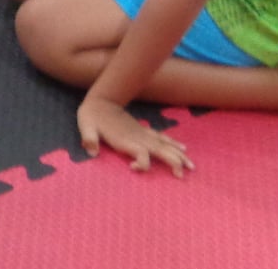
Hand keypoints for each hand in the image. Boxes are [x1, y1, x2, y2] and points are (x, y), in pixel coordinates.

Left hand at [78, 95, 192, 176]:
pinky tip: (184, 149)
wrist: (100, 101)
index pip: (141, 155)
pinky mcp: (144, 130)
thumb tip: (90, 152)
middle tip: (181, 176)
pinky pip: (163, 137)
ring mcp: (144, 134)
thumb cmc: (92, 117)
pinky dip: (174, 143)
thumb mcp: (86, 127)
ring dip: (179, 155)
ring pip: (166, 145)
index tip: (133, 168)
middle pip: (161, 151)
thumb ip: (88, 139)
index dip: (141, 164)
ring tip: (191, 167)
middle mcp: (139, 138)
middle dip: (173, 163)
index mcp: (126, 140)